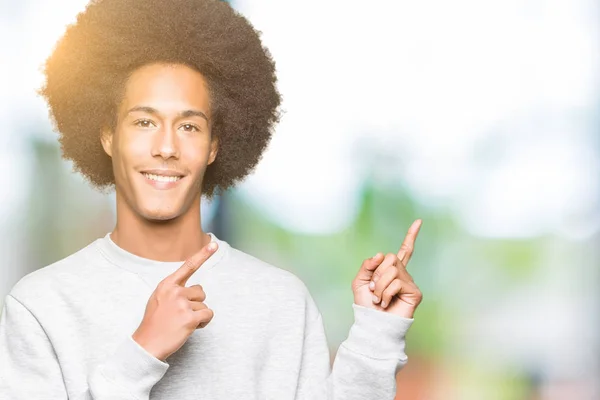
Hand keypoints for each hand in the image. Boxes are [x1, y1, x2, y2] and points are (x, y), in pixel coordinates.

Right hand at [132, 241, 217, 360]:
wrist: (146, 344)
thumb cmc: (154, 323)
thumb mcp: (158, 299)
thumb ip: (173, 290)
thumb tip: (195, 289)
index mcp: (167, 285)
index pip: (188, 266)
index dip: (203, 255)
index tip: (214, 244)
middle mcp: (175, 291)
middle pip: (200, 292)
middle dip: (195, 304)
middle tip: (179, 315)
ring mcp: (182, 304)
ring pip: (204, 305)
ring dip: (198, 315)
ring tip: (181, 323)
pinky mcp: (190, 318)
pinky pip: (208, 315)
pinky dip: (204, 322)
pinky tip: (191, 328)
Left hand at [352, 220, 422, 317]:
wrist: (372, 323)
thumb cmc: (366, 305)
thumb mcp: (360, 281)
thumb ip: (367, 265)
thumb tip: (380, 254)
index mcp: (391, 270)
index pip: (404, 250)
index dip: (411, 236)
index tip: (419, 221)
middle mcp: (403, 274)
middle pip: (390, 258)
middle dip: (377, 273)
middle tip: (374, 290)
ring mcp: (410, 283)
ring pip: (392, 270)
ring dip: (380, 286)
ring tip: (379, 299)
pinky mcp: (415, 293)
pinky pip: (397, 283)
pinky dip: (386, 293)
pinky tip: (386, 304)